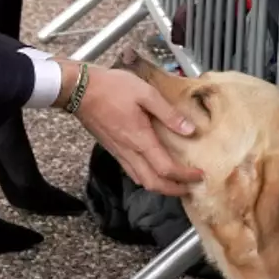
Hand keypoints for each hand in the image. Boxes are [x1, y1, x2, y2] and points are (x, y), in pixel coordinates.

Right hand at [65, 64, 203, 195]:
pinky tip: (154, 169)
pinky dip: (146, 178)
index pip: (166, 169)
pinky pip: (131, 172)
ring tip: (176, 182)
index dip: (185, 176)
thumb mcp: (146, 93)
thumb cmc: (112, 88)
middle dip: (173, 190)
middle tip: (190, 187)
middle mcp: (129, 151)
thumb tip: (189, 130)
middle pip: (153, 184)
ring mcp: (119, 153)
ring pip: (141, 180)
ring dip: (160, 186)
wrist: (79, 89)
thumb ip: (169, 113)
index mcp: (140, 139)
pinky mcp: (112, 149)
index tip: (199, 175)